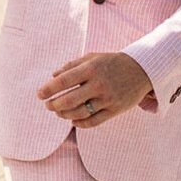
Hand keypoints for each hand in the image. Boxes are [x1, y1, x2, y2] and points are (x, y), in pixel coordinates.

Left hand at [36, 52, 151, 127]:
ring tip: (58, 112)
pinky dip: (80, 123)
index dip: (48, 89)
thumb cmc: (111, 62)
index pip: (63, 81)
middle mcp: (98, 84)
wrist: (141, 70)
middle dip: (54, 105)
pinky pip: (94, 122)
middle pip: (69, 100)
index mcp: (90, 69)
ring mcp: (107, 99)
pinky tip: (73, 121)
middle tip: (47, 105)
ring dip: (65, 115)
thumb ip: (71, 66)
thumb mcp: (92, 57)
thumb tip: (53, 76)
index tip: (39, 95)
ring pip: (80, 113)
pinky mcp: (115, 110)